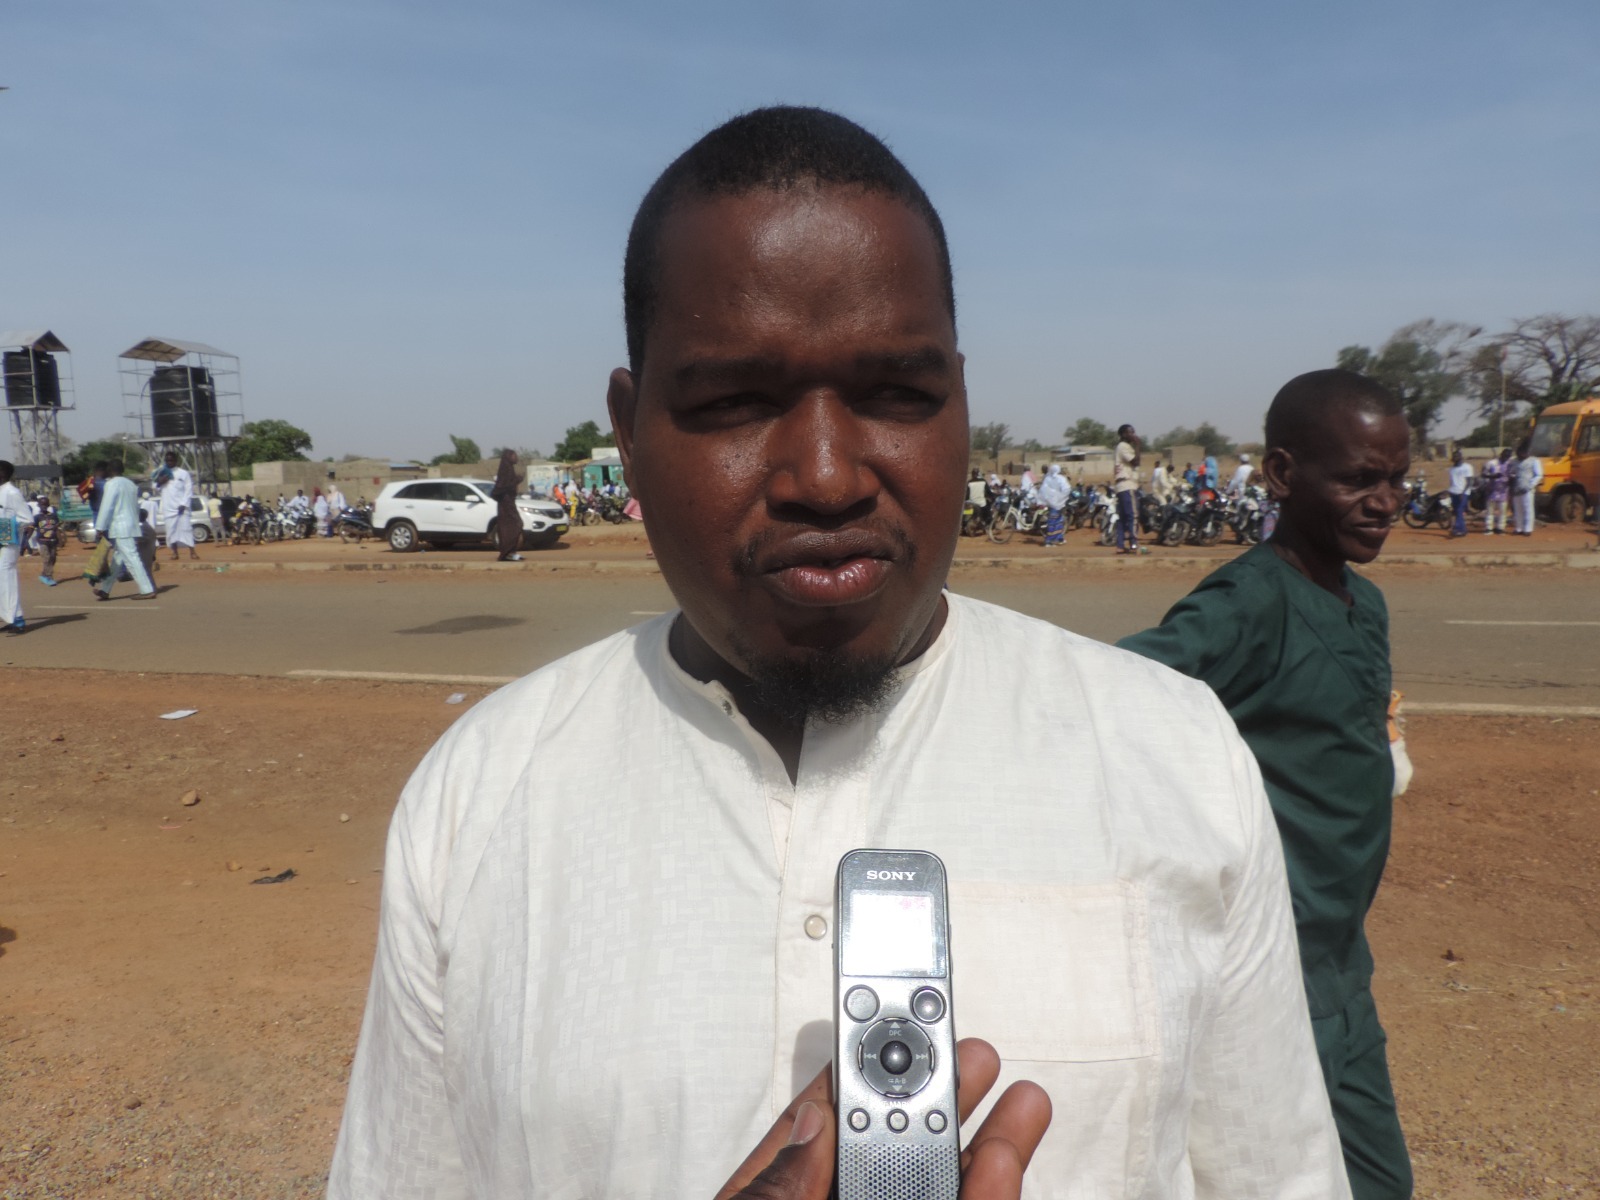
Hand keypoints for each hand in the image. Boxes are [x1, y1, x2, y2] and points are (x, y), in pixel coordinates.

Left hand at [716, 1038, 1050, 1199]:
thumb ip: (777, 1186)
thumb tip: (815, 1123)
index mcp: (784, 1198)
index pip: (822, 1124)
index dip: (859, 1066)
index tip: (891, 1012)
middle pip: (891, 1150)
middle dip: (937, 1093)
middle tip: (973, 1046)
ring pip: (941, 1189)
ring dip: (984, 1142)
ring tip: (1020, 1094)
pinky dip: (992, 1192)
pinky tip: (1006, 1156)